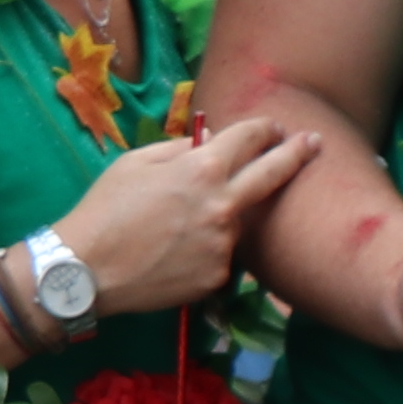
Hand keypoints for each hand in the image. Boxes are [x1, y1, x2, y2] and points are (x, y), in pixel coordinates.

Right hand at [54, 115, 306, 313]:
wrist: (87, 270)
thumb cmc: (105, 209)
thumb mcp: (136, 163)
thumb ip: (180, 149)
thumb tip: (211, 141)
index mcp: (202, 169)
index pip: (248, 138)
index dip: (264, 128)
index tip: (276, 126)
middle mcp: (224, 205)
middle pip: (274, 173)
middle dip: (297, 153)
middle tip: (315, 143)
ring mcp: (225, 244)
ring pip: (238, 220)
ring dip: (225, 215)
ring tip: (178, 225)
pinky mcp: (219, 277)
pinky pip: (221, 255)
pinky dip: (207, 249)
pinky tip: (174, 253)